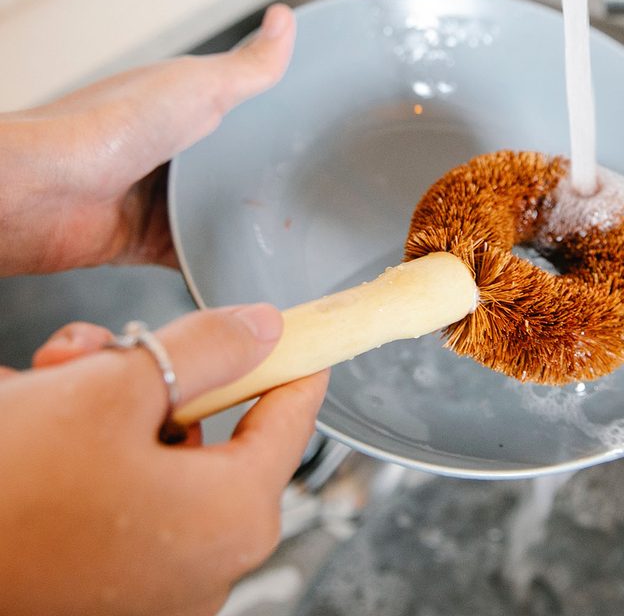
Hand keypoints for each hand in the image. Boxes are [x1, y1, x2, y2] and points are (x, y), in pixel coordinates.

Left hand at [0, 5, 294, 275]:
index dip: (280, 118)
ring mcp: (158, 197)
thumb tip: (286, 20)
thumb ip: (249, 66)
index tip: (320, 131)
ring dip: (244, 223)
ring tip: (294, 234)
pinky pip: (193, 256)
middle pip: (235, 166)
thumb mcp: (197, 85)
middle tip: (318, 192)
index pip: (245, 107)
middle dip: (268, 179)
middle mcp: (172, 150)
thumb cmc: (106, 126)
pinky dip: (216, 263)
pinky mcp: (147, 240)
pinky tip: (247, 266)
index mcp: (184, 103)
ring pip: (218, 213)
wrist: (40, 191)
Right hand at [0, 304, 328, 615]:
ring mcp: (151, 588)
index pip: (292, 417)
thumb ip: (207, 348)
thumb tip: (266, 327)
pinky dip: (91, 451)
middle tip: (110, 349)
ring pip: (158, 454)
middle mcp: (204, 565)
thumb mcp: (116, 388)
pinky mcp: (101, 591)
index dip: (296, 360)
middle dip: (162, 374)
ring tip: (55, 377)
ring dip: (113, 403)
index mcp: (234, 516)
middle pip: (213, 430)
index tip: (302, 331)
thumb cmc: (10, 486)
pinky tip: (38, 415)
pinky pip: (122, 497)